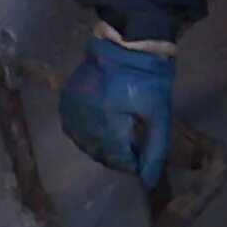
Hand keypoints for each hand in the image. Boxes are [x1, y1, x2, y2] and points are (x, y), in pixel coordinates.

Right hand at [57, 34, 176, 188]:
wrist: (129, 44)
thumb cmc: (149, 81)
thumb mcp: (159, 116)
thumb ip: (154, 151)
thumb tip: (148, 181)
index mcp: (109, 122)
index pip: (116, 158)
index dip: (130, 165)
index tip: (141, 163)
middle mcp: (85, 117)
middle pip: (99, 153)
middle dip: (117, 158)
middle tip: (132, 154)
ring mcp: (72, 107)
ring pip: (83, 143)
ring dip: (100, 148)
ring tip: (118, 143)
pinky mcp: (66, 97)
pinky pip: (71, 127)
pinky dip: (84, 134)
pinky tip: (99, 131)